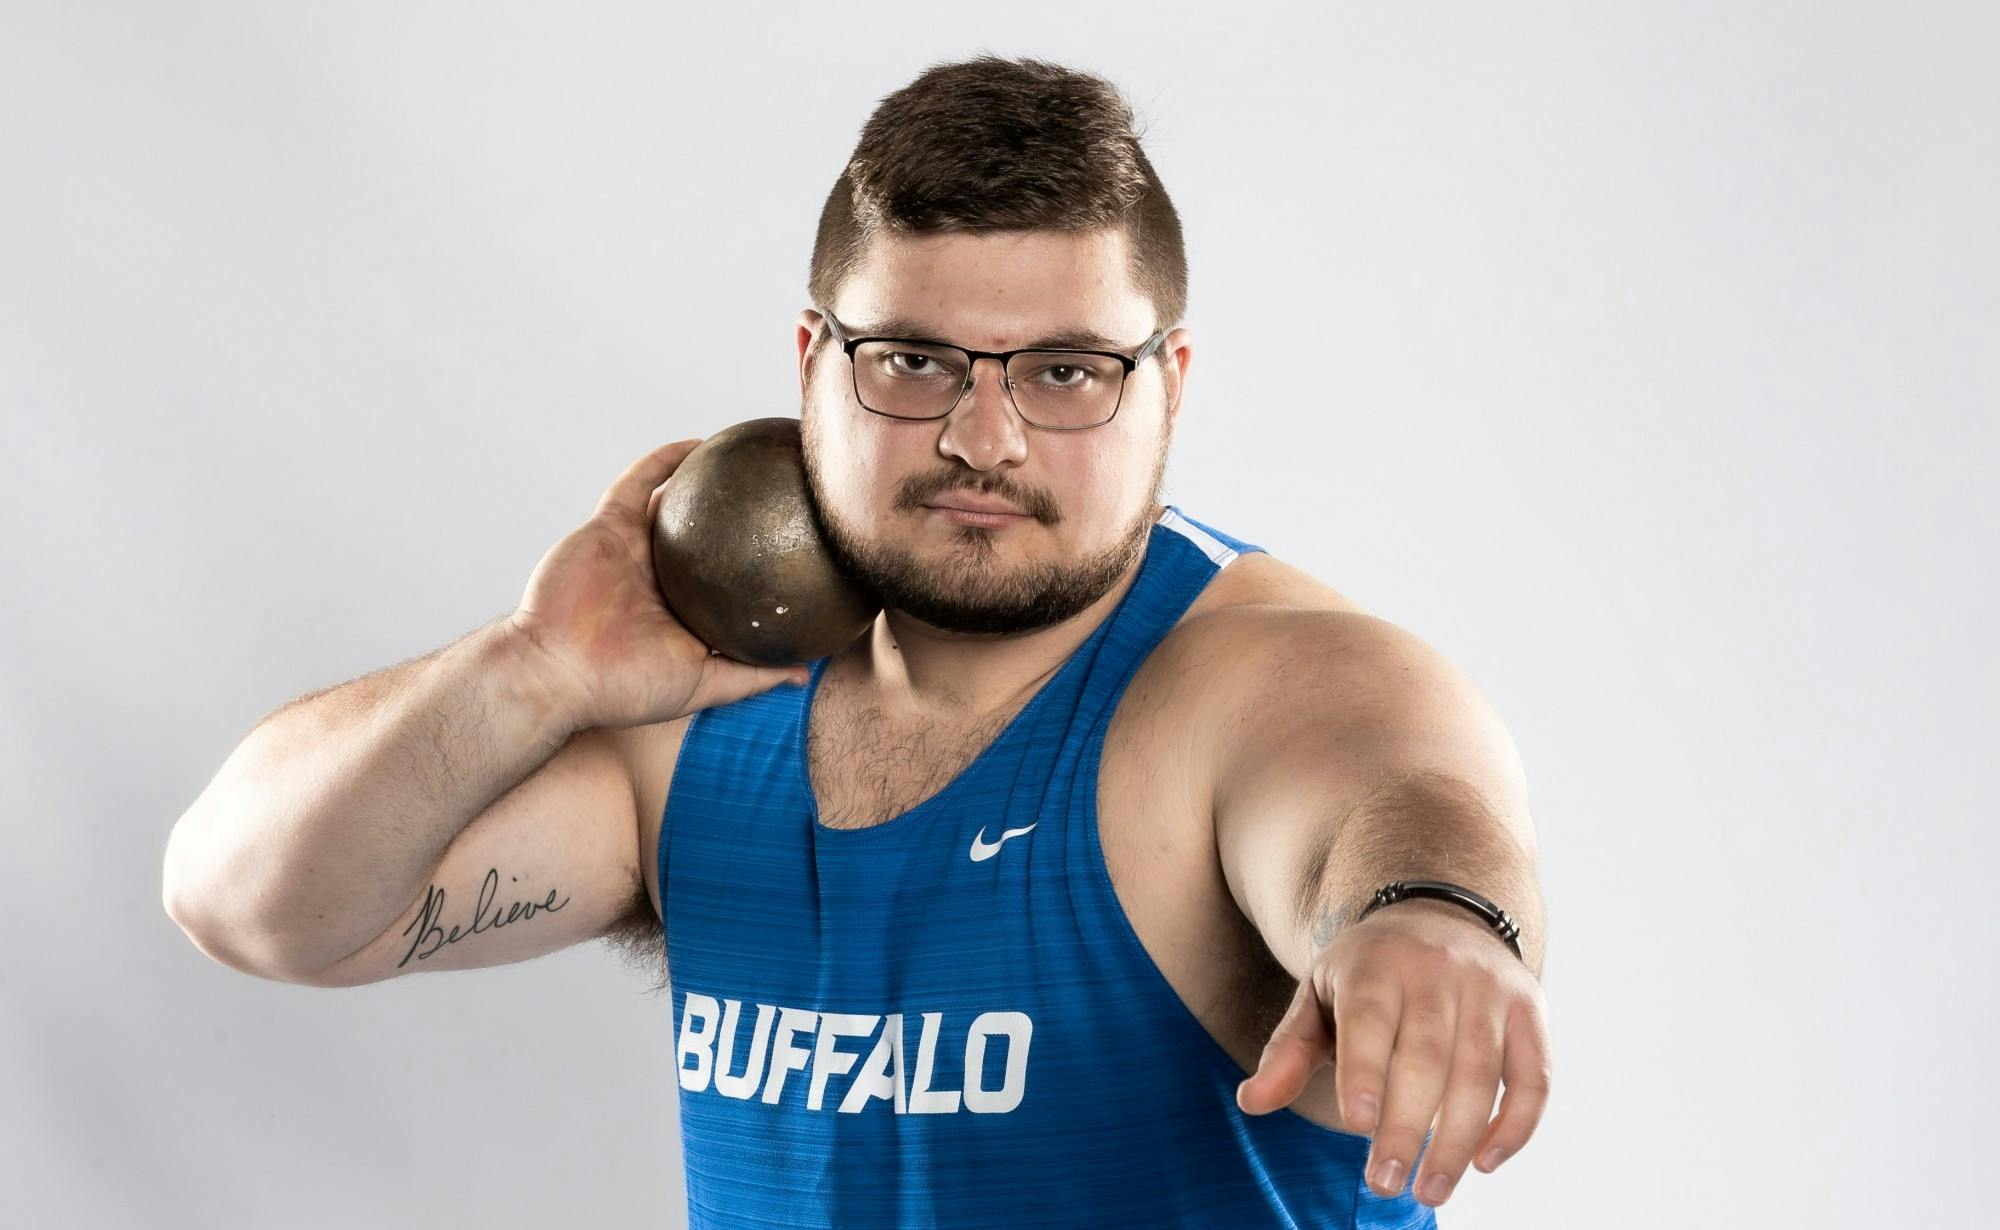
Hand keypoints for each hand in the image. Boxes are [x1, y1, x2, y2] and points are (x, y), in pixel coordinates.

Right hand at [510, 438, 808, 729]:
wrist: (554, 673)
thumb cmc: (624, 688)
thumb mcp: (702, 685)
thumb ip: (751, 676)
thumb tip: (804, 673)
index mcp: (682, 612)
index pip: (729, 581)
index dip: (760, 563)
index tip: (799, 546)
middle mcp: (661, 578)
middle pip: (707, 539)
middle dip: (738, 517)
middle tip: (781, 493)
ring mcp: (633, 550)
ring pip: (675, 505)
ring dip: (703, 481)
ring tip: (743, 458)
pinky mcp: (608, 527)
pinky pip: (638, 484)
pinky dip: (663, 461)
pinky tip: (699, 444)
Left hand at [1234, 898, 1550, 1208]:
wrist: (1438, 914)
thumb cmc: (1367, 975)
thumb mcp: (1319, 997)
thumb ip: (1289, 1051)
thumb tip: (1251, 1103)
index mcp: (1375, 964)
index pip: (1370, 1019)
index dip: (1366, 1071)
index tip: (1357, 1125)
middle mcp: (1438, 971)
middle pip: (1426, 1056)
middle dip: (1408, 1126)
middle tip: (1385, 1184)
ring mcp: (1490, 989)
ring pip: (1481, 1073)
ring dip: (1458, 1140)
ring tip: (1429, 1191)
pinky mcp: (1530, 1010)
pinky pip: (1534, 1076)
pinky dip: (1517, 1124)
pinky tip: (1485, 1162)